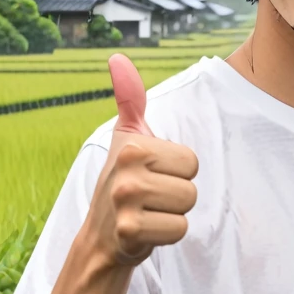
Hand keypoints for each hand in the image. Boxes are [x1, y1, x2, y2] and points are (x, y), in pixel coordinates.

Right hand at [83, 53, 198, 267]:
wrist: (101, 235)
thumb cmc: (122, 180)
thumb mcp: (126, 137)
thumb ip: (129, 99)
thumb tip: (117, 58)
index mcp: (132, 146)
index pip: (191, 161)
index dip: (177, 170)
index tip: (153, 175)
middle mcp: (127, 173)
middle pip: (191, 186)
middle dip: (177, 195)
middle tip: (151, 197)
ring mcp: (126, 203)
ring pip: (187, 207)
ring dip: (173, 214)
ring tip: (149, 212)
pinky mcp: (131, 232)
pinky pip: (179, 230)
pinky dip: (167, 234)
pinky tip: (147, 230)